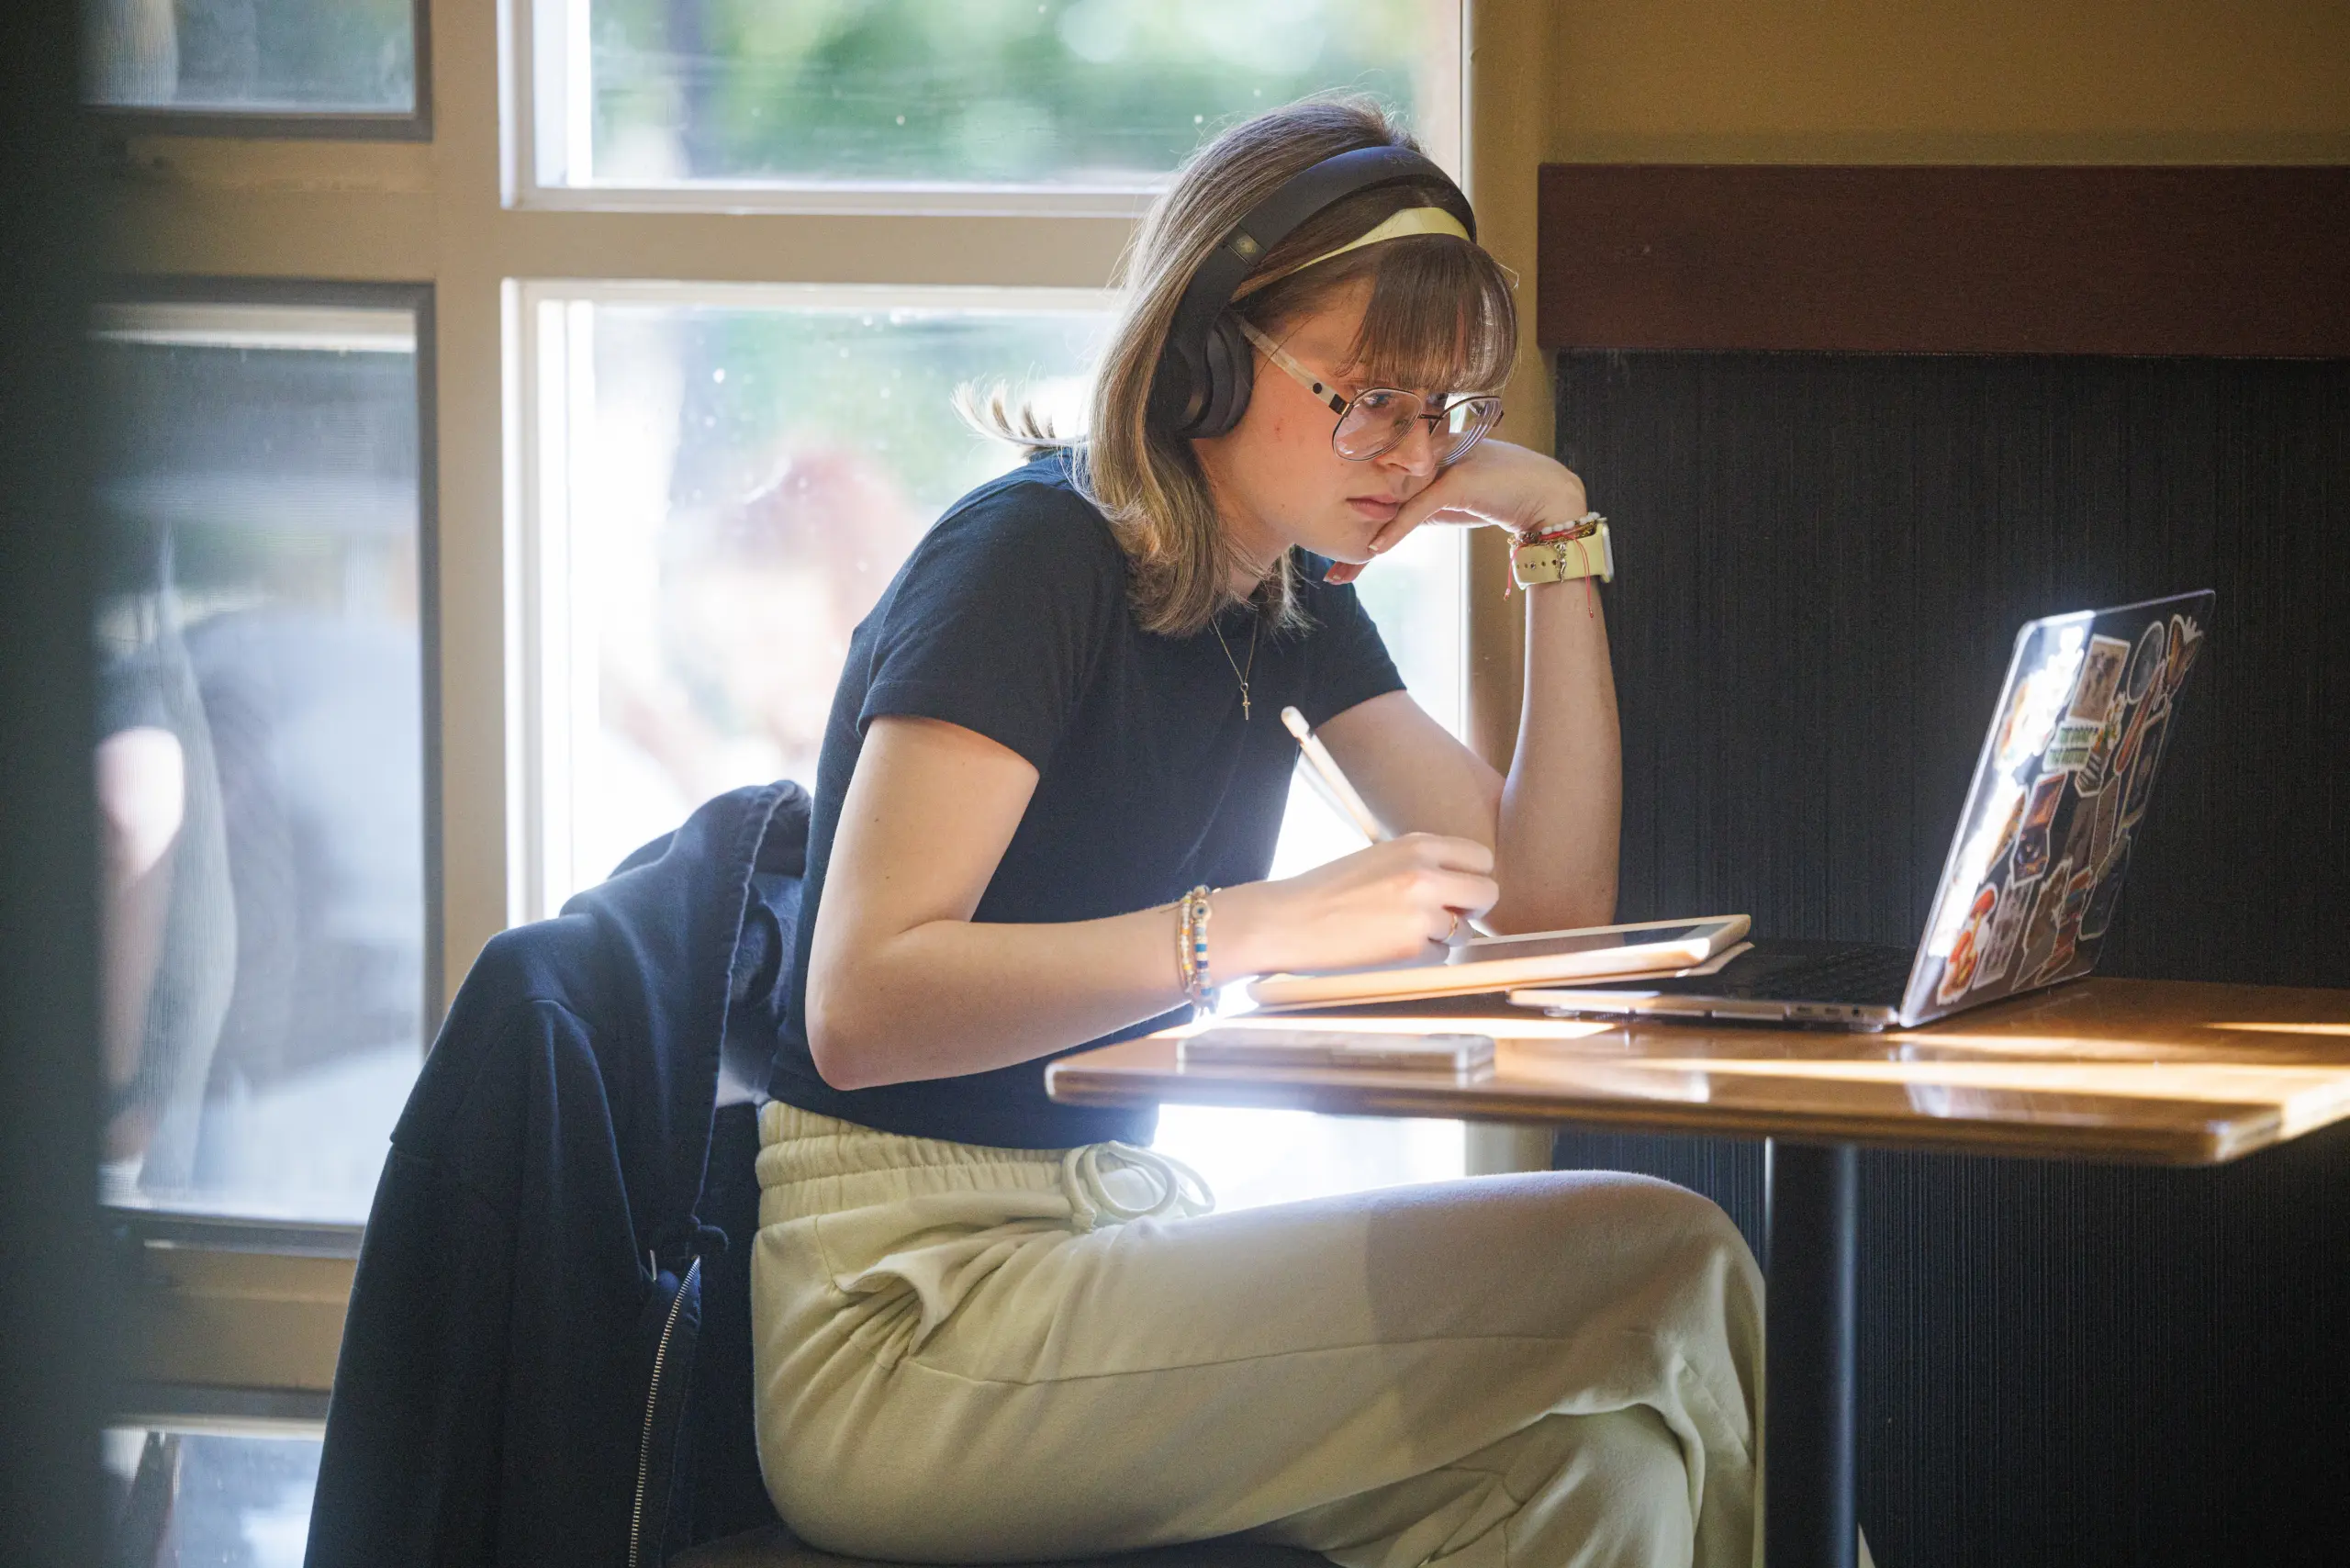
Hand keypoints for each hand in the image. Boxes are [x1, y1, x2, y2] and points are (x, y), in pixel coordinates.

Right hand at [1212, 833, 1499, 977]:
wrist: (1286, 920)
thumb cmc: (1326, 890)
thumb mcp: (1379, 858)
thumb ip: (1422, 864)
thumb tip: (1462, 884)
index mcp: (1417, 845)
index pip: (1481, 858)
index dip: (1472, 878)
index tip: (1459, 890)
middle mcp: (1425, 874)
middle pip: (1487, 893)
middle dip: (1471, 910)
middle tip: (1446, 917)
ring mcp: (1420, 913)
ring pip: (1463, 931)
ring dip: (1443, 937)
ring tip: (1400, 932)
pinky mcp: (1410, 948)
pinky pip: (1440, 956)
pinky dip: (1421, 957)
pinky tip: (1388, 948)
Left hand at [1322, 441, 1588, 584]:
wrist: (1547, 496)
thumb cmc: (1499, 496)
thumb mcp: (1447, 502)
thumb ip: (1417, 506)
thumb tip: (1380, 533)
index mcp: (1421, 454)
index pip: (1377, 487)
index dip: (1351, 520)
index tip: (1330, 551)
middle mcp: (1428, 453)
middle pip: (1377, 496)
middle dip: (1349, 536)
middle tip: (1330, 573)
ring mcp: (1443, 463)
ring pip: (1391, 504)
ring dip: (1365, 544)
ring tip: (1341, 573)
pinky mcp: (1458, 479)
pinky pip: (1418, 507)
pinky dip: (1396, 529)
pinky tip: (1374, 550)